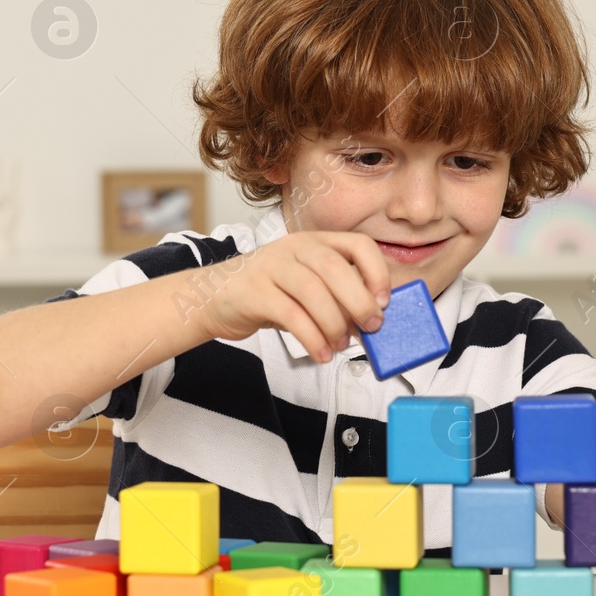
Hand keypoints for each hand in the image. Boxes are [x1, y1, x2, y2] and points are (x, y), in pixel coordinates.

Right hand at [194, 232, 390, 361]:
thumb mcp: (304, 286)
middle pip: (335, 268)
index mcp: (314, 242)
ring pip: (313, 292)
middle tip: (371, 327)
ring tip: (340, 346)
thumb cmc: (267, 294)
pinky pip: (290, 316)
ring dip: (334, 324)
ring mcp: (271, 267)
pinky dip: (311, 339)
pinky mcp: (254, 292)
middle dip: (359, 301)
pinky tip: (321, 354)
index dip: (377, 273)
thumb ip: (335, 298)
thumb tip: (371, 323)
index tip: (383, 302)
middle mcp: (294, 248)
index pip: (358, 245)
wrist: (212, 297)